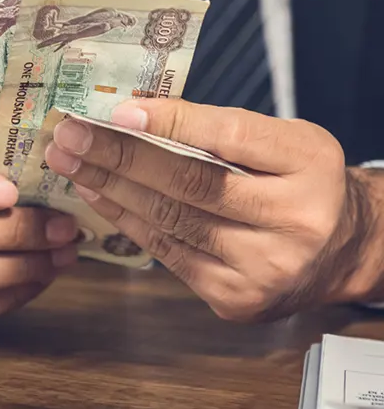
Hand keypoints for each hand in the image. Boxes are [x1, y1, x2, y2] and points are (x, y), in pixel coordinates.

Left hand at [45, 99, 383, 321]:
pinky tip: (96, 196)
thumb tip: (136, 114)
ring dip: (110, 188)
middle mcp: (292, 221)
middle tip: (70, 135)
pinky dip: (126, 221)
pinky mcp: (235, 299)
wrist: (339, 252)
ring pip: (170, 221)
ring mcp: (263, 269)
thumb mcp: (282, 140)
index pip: (229, 136)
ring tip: (70, 163)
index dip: (170, 121)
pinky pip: (167, 253)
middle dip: (119, 156)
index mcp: (309, 164)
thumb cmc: (301, 182)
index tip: (118, 109)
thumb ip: (220, 128)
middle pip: (191, 183)